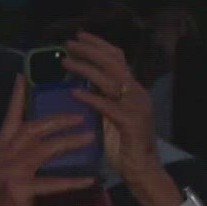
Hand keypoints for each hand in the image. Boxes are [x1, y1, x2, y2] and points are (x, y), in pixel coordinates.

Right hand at [0, 75, 98, 205]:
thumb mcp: (11, 181)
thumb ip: (20, 161)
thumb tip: (40, 142)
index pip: (9, 121)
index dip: (18, 98)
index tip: (25, 77)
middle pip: (30, 130)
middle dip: (57, 119)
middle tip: (81, 114)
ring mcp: (5, 176)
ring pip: (42, 149)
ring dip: (69, 142)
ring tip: (90, 137)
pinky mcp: (17, 192)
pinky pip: (50, 181)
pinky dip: (72, 180)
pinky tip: (90, 179)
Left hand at [63, 31, 162, 190]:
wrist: (141, 168)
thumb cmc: (122, 144)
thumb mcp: (109, 116)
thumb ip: (100, 99)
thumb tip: (78, 84)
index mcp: (131, 89)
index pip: (117, 59)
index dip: (99, 45)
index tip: (79, 36)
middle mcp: (136, 92)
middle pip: (114, 62)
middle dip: (91, 50)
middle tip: (69, 44)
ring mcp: (135, 106)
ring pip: (111, 79)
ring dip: (86, 69)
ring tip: (66, 63)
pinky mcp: (130, 122)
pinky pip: (108, 106)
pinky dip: (90, 98)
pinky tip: (74, 93)